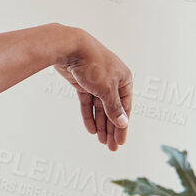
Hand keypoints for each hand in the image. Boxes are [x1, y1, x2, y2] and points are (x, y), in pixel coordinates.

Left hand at [55, 31, 131, 150]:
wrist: (71, 48)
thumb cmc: (93, 64)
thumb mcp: (106, 89)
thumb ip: (114, 108)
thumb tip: (123, 123)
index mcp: (124, 79)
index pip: (125, 108)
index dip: (123, 126)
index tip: (121, 142)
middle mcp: (113, 81)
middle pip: (113, 110)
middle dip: (112, 129)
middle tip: (111, 147)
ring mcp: (97, 82)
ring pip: (100, 108)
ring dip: (101, 125)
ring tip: (102, 141)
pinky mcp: (83, 84)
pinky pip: (88, 103)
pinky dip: (89, 115)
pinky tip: (91, 129)